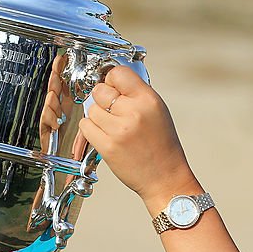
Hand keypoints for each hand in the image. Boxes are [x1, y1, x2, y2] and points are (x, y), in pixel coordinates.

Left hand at [78, 64, 197, 208]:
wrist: (166, 178)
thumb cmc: (163, 147)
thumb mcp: (158, 112)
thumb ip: (136, 95)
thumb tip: (112, 82)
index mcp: (149, 100)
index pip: (118, 73)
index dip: (112, 80)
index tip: (113, 87)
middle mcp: (134, 113)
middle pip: (100, 90)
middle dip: (103, 99)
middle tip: (113, 111)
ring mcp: (119, 130)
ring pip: (91, 109)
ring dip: (97, 117)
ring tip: (113, 128)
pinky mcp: (107, 146)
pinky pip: (86, 127)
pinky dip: (91, 130)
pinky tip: (105, 136)